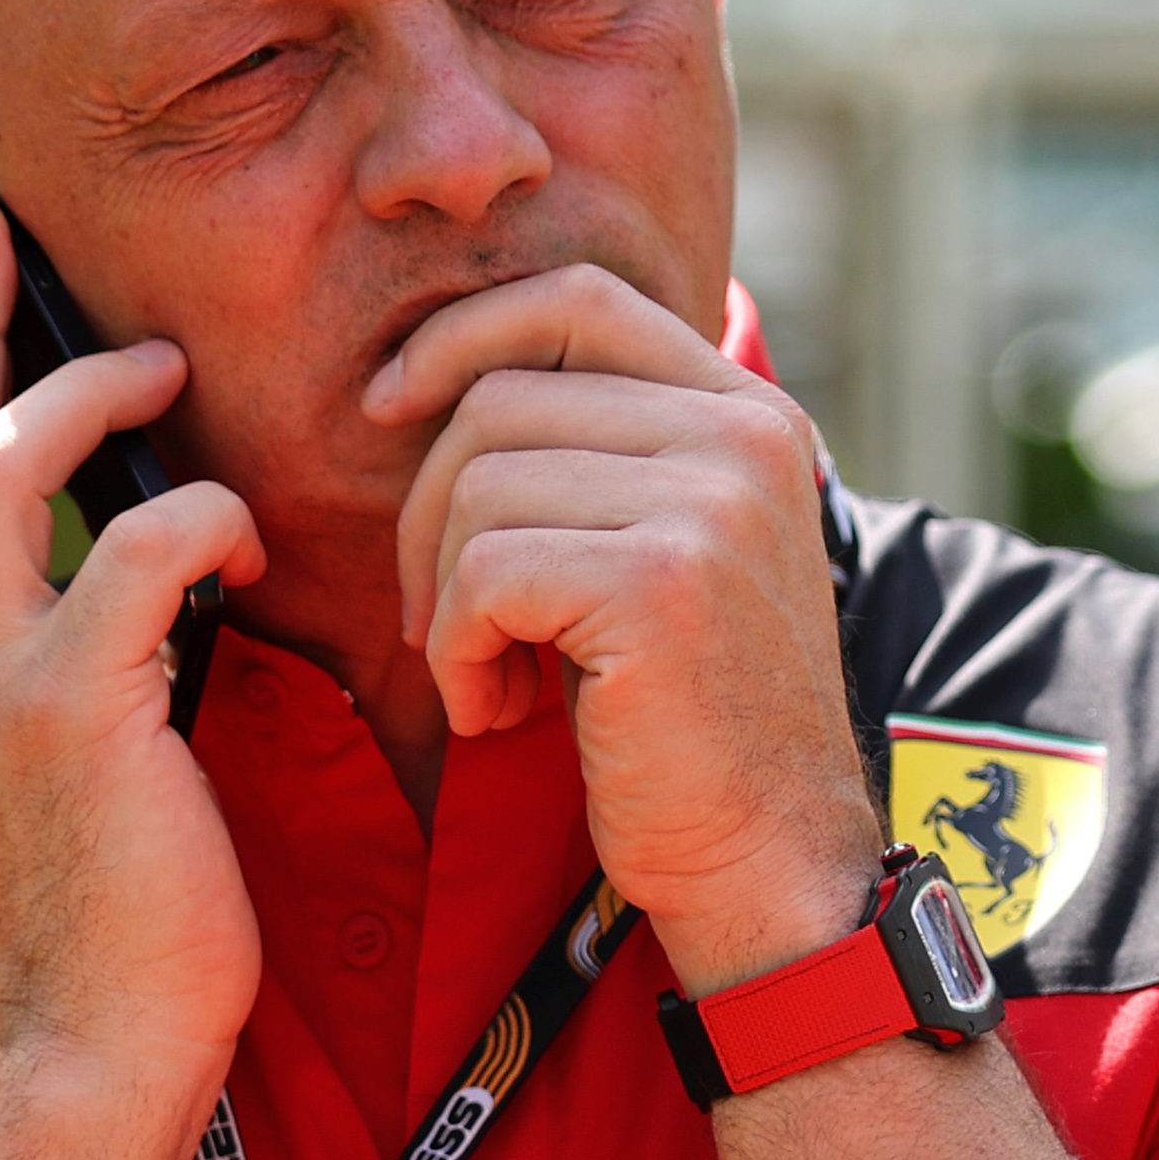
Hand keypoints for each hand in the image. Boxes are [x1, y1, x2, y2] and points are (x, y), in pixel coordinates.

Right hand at [0, 200, 272, 1098]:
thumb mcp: (60, 772)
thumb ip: (64, 666)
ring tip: (166, 374)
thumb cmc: (120, 920)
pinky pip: (130, 556)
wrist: (100, 1050)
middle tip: (8, 237)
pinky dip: (194, 521)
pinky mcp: (63, 717)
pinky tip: (248, 537)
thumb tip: (131, 573)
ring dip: (88, 400)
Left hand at [374, 265, 880, 984]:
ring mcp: (711, 502)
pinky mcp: (662, 582)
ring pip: (479, 485)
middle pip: (502, 397)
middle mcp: (744, 437)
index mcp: (750, 414)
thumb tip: (440, 377)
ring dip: (447, 598)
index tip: (390, 405)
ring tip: (496, 677)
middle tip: (451, 623)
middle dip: (430, 512)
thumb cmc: (686, 722)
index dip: (464, 335)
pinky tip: (499, 711)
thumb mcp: (665, 552)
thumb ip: (602, 452)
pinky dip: (459, 652)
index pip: (578, 300)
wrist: (768, 860)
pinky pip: (484, 574)